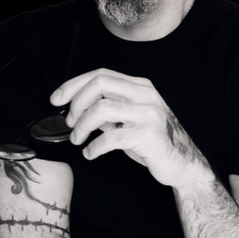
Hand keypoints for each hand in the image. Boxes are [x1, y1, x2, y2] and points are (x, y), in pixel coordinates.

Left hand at [50, 68, 210, 187]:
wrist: (183, 163)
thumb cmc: (151, 140)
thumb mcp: (129, 119)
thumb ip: (107, 110)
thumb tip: (76, 108)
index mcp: (139, 86)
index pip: (100, 74)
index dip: (74, 85)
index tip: (56, 99)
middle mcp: (145, 94)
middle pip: (100, 84)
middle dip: (77, 102)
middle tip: (69, 122)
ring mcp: (149, 113)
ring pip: (102, 108)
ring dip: (82, 126)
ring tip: (77, 139)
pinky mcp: (149, 135)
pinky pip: (111, 137)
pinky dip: (94, 147)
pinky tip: (90, 153)